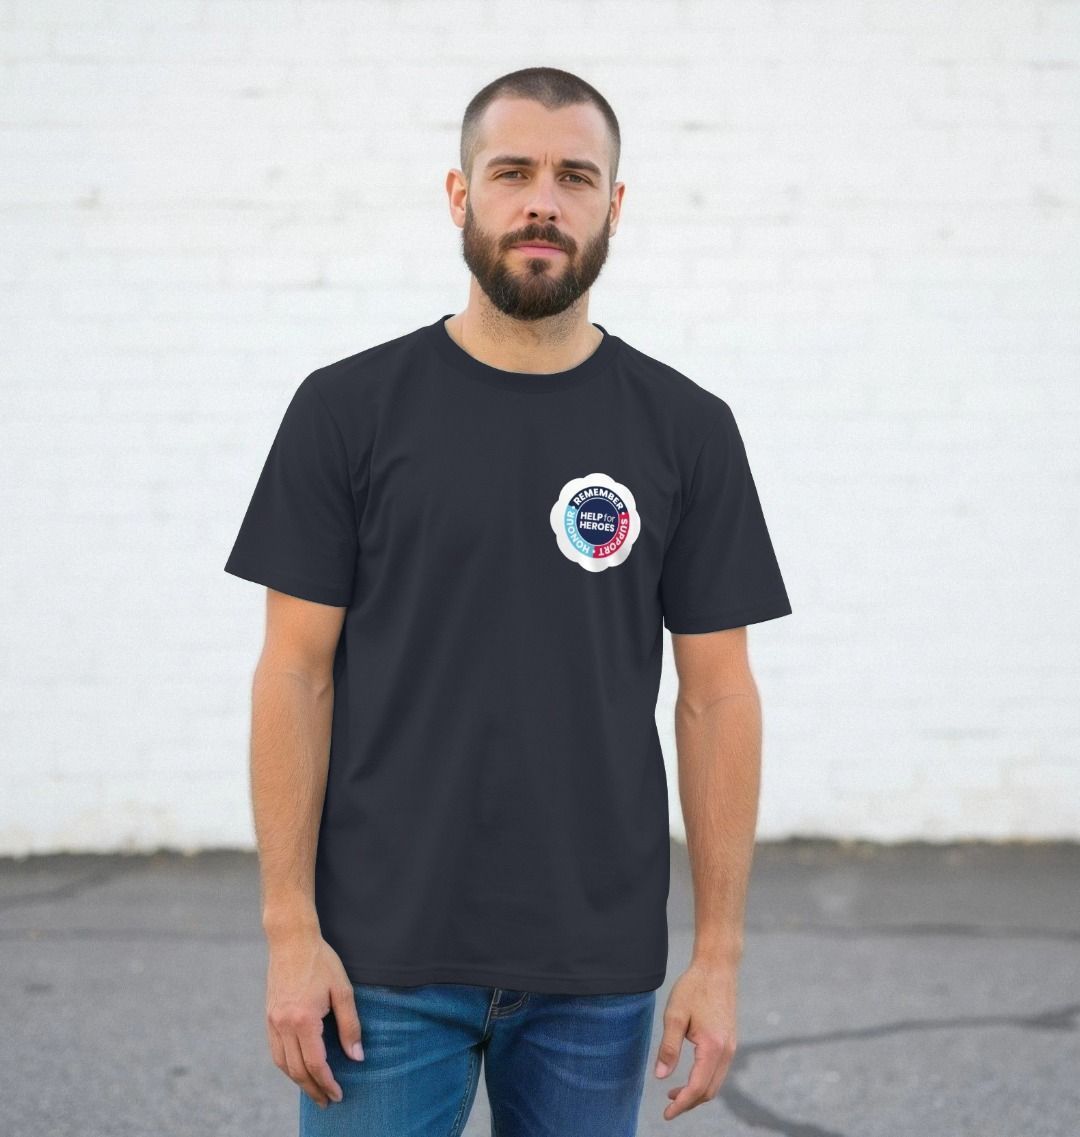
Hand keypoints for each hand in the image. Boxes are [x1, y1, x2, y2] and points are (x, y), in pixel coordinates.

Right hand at [264, 928, 365, 1108]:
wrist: (291, 940)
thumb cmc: (321, 961)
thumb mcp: (343, 990)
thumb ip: (350, 1025)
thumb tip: (357, 1057)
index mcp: (303, 1019)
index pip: (315, 1063)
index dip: (327, 1082)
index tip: (338, 1095)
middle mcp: (284, 1024)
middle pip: (296, 1070)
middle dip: (313, 1089)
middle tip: (327, 1101)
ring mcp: (273, 1021)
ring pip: (283, 1064)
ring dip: (298, 1081)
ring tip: (314, 1090)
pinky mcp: (269, 1016)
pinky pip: (275, 1050)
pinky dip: (286, 1065)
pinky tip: (298, 1069)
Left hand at [652, 959, 737, 1120]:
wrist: (717, 968)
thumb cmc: (694, 987)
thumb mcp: (674, 1015)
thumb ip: (668, 1047)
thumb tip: (660, 1076)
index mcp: (713, 1047)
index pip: (698, 1087)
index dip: (681, 1104)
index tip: (666, 1114)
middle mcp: (727, 1051)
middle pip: (709, 1091)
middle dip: (689, 1102)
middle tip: (667, 1107)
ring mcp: (731, 1047)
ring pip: (715, 1083)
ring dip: (696, 1093)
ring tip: (673, 1093)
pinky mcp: (730, 1042)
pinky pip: (718, 1071)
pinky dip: (704, 1080)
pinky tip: (688, 1076)